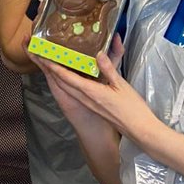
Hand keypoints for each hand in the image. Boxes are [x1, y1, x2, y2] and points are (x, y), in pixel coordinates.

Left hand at [35, 36, 158, 142]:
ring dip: (59, 78)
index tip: (44, 56)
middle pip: (63, 83)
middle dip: (52, 71)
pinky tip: (73, 78)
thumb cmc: (132, 108)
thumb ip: (108, 69)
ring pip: (69, 89)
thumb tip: (98, 54)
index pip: (66, 77)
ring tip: (54, 65)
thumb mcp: (121, 85)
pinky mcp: (94, 107)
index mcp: (90, 92)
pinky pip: (76, 93)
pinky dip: (70, 84)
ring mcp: (89, 104)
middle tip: (45, 58)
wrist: (139, 130)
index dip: (54, 66)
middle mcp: (85, 99)